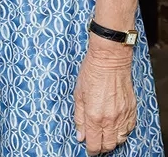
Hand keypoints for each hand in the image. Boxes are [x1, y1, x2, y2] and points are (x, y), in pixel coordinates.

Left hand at [74, 39, 136, 153]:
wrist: (110, 61)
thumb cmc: (91, 73)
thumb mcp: (78, 94)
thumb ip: (79, 117)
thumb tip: (80, 135)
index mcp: (94, 116)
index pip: (94, 143)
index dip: (90, 149)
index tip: (88, 149)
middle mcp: (110, 119)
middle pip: (108, 145)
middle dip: (101, 147)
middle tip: (95, 144)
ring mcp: (122, 116)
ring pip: (119, 139)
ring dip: (111, 141)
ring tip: (104, 136)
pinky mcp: (131, 111)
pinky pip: (128, 130)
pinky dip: (122, 132)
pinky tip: (115, 127)